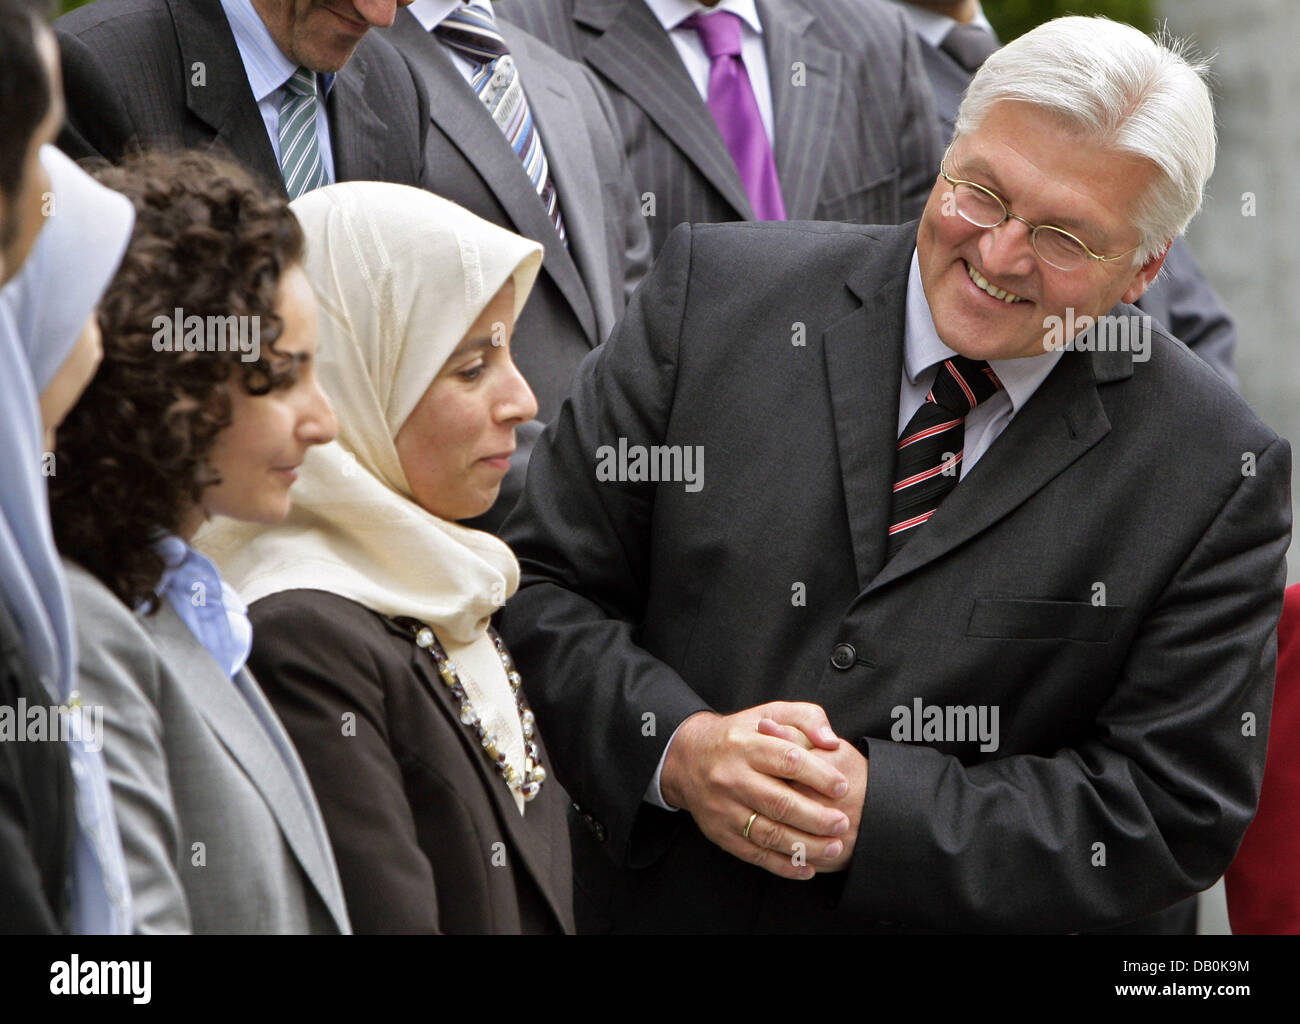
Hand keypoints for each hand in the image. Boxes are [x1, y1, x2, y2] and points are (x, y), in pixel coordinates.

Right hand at [661, 702, 849, 879]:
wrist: (688, 758)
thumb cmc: (740, 735)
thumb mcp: (770, 713)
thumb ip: (806, 718)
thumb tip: (831, 742)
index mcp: (746, 745)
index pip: (788, 761)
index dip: (819, 775)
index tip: (842, 787)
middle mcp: (732, 777)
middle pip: (779, 803)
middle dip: (816, 817)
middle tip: (843, 823)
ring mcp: (724, 808)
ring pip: (769, 833)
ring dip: (805, 845)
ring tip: (834, 848)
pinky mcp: (720, 833)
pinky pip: (754, 854)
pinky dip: (783, 865)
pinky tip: (807, 867)